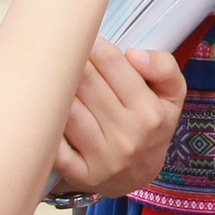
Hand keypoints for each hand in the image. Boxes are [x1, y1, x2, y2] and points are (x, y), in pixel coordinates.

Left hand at [51, 40, 186, 196]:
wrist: (138, 175)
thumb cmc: (150, 124)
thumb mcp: (171, 96)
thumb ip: (164, 67)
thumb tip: (134, 54)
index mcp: (150, 112)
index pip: (112, 63)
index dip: (93, 45)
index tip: (85, 39)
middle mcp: (128, 136)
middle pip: (86, 82)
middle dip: (70, 61)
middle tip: (61, 51)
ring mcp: (103, 158)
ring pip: (68, 110)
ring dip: (55, 89)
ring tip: (50, 76)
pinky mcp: (81, 175)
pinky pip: (55, 146)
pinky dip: (46, 126)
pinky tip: (43, 111)